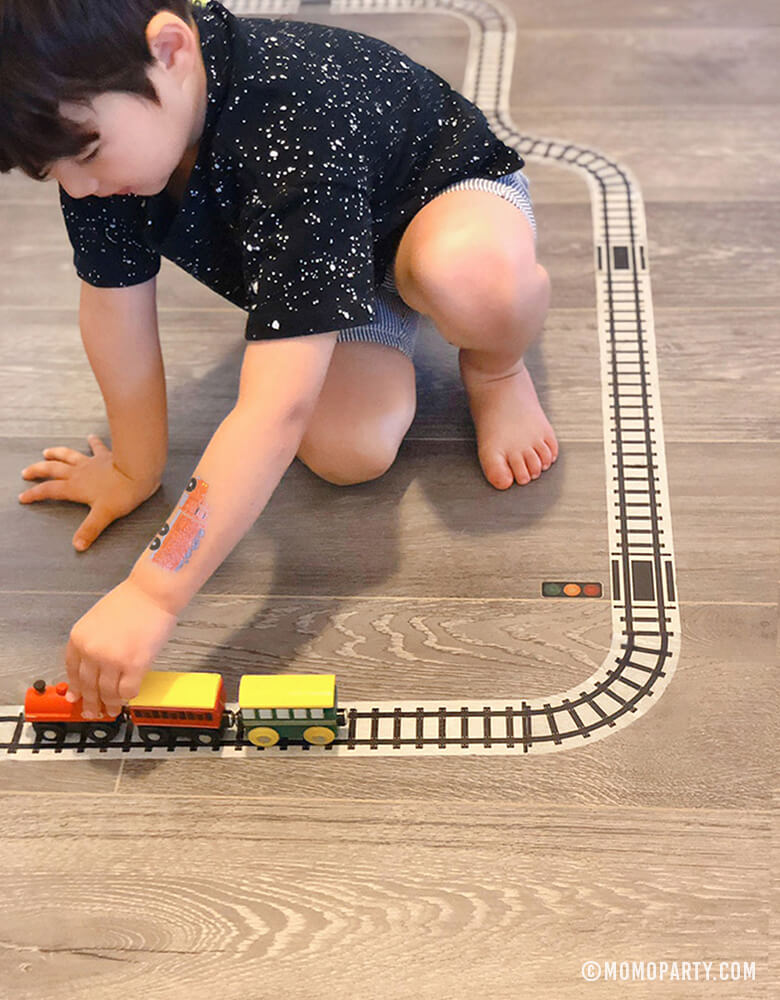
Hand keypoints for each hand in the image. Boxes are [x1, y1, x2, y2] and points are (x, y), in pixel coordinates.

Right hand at [19, 434, 160, 550]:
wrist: (139, 471)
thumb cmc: (122, 493)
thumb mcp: (103, 515)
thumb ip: (89, 530)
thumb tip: (78, 546)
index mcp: (75, 487)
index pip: (49, 491)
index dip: (35, 494)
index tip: (23, 497)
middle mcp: (79, 473)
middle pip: (52, 469)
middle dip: (38, 471)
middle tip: (26, 472)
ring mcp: (91, 462)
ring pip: (68, 455)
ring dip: (56, 453)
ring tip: (46, 452)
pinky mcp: (105, 456)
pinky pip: (96, 447)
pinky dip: (92, 442)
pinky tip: (90, 437)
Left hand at [65, 578, 178, 716]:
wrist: (152, 592)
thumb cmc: (131, 600)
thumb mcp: (97, 620)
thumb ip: (91, 642)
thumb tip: (92, 666)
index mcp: (79, 638)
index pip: (72, 671)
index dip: (76, 688)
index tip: (77, 698)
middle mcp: (92, 651)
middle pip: (88, 686)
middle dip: (91, 702)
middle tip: (93, 711)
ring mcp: (113, 660)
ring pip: (108, 692)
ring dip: (110, 704)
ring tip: (112, 710)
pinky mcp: (135, 665)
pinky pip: (128, 690)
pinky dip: (128, 697)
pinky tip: (128, 698)